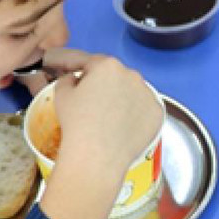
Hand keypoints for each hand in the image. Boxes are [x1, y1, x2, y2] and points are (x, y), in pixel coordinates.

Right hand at [50, 53, 161, 176]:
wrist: (97, 156)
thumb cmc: (78, 124)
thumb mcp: (62, 95)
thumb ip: (67, 79)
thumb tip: (74, 80)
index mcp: (107, 65)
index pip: (91, 62)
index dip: (80, 69)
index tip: (76, 74)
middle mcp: (132, 75)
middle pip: (114, 76)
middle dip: (103, 84)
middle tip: (91, 102)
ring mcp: (148, 94)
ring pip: (132, 92)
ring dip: (122, 98)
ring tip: (108, 117)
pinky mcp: (157, 113)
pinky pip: (144, 110)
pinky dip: (135, 115)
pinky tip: (122, 127)